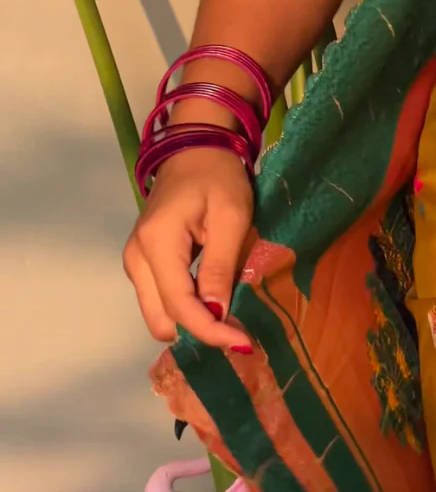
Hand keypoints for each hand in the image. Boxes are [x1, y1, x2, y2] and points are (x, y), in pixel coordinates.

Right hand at [123, 147, 254, 348]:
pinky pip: (160, 299)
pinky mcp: (143, 262)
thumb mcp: (230, 218)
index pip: (180, 306)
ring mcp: (135, 261)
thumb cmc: (218, 176)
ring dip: (192, 323)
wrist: (195, 148)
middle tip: (239, 330)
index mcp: (157, 244)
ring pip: (158, 314)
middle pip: (161, 319)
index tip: (244, 343)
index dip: (210, 331)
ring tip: (231, 319)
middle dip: (198, 332)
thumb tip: (217, 315)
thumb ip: (219, 266)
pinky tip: (214, 303)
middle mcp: (136, 258)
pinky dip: (186, 309)